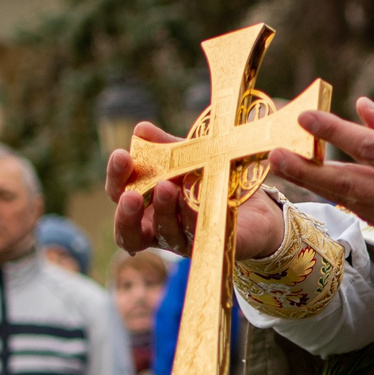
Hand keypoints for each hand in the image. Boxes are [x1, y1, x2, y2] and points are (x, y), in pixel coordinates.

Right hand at [109, 124, 287, 260]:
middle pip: (129, 232)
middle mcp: (159, 229)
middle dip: (126, 212)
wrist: (257, 208)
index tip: (121, 155)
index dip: (116, 178)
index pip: (120, 195)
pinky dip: (193, 215)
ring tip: (166, 186)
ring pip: (165, 234)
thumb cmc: (213, 182)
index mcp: (147, 206)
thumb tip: (141, 129)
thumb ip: (166, 147)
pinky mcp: (212, 245)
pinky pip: (199, 234)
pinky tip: (194, 197)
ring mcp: (184, 242)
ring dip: (164, 210)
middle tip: (131, 194)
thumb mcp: (189, 159)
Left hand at [267, 98, 373, 263]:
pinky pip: (363, 212)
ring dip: (315, 184)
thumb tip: (361, 107)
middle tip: (274, 154)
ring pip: (348, 201)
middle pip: (347, 183)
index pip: (370, 147)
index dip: (335, 131)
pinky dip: (342, 196)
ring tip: (285, 165)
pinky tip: (322, 181)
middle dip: (307, 169)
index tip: (305, 116)